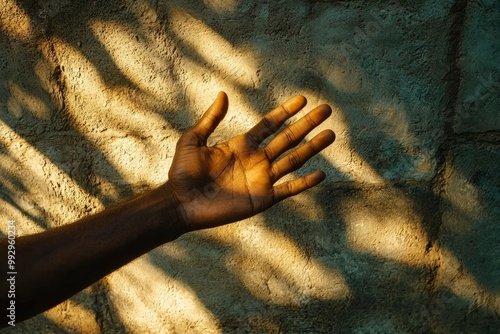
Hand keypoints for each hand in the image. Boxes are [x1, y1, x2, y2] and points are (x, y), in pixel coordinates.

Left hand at [165, 92, 334, 229]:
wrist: (180, 203)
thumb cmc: (183, 173)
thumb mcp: (194, 140)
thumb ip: (210, 119)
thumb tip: (223, 94)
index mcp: (242, 145)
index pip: (270, 124)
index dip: (286, 111)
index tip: (303, 99)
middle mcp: (256, 160)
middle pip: (288, 138)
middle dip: (307, 124)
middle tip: (327, 110)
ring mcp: (261, 179)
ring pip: (293, 160)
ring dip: (312, 148)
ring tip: (330, 134)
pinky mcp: (262, 199)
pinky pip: (288, 190)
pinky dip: (304, 183)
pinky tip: (320, 174)